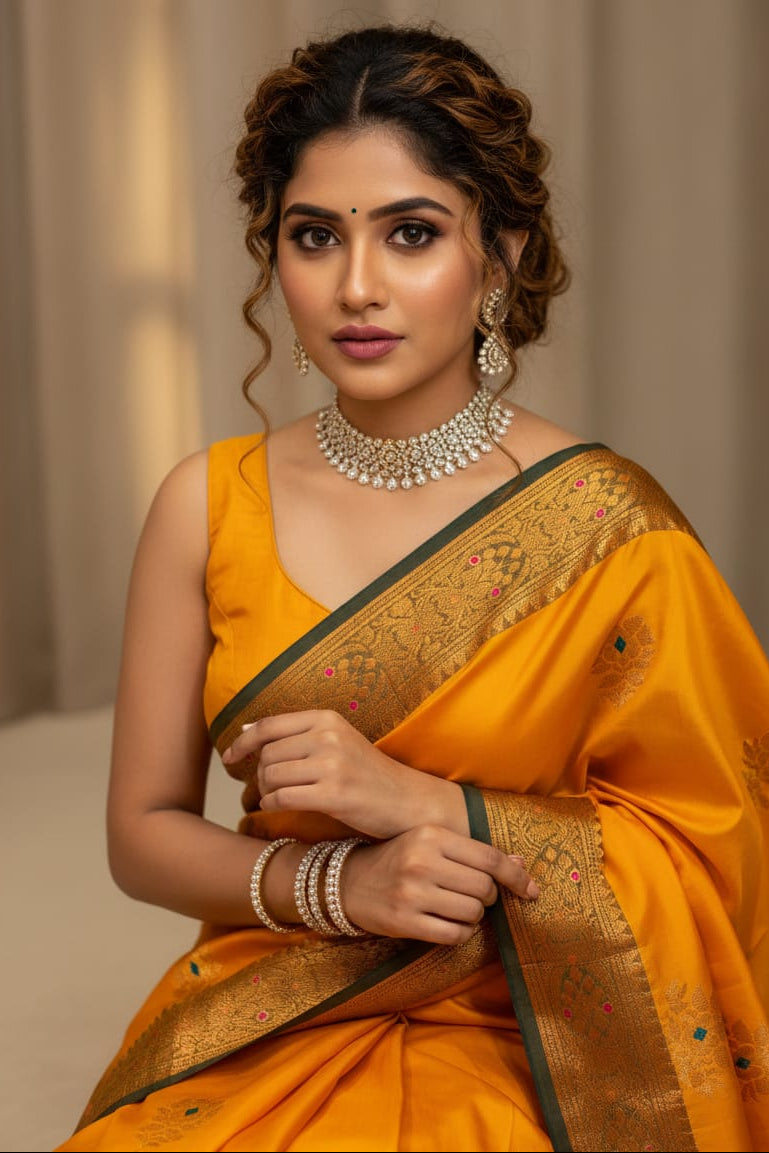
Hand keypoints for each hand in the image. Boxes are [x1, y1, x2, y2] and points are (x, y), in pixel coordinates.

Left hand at [222, 710, 467, 838]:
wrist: (408, 802)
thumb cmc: (367, 774)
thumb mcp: (338, 741)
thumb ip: (297, 734)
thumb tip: (247, 728)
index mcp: (328, 718)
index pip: (269, 725)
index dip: (242, 741)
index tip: (229, 757)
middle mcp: (329, 736)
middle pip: (267, 754)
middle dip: (259, 773)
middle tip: (267, 787)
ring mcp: (332, 765)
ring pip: (270, 776)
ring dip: (265, 790)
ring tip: (276, 797)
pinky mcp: (333, 794)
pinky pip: (281, 798)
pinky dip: (272, 805)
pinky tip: (280, 807)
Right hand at [341, 825, 538, 944]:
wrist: (349, 882)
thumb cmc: (398, 859)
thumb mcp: (431, 844)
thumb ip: (474, 853)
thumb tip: (519, 865)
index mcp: (432, 835)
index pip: (489, 858)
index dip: (516, 877)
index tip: (532, 890)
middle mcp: (422, 861)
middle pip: (484, 887)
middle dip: (488, 896)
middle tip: (474, 894)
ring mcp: (413, 893)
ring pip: (473, 912)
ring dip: (474, 915)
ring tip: (458, 907)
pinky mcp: (405, 921)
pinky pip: (455, 935)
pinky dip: (462, 933)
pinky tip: (451, 924)